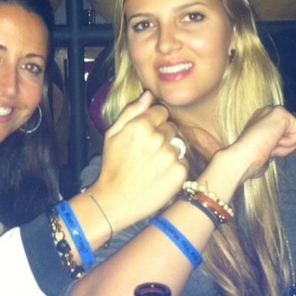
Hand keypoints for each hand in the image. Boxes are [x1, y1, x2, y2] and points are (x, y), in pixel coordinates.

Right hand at [91, 91, 187, 230]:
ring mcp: (170, 156)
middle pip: (172, 127)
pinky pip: (183, 162)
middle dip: (162, 137)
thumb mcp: (112, 134)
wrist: (115, 200)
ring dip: (169, 152)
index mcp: (141, 125)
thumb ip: (131, 111)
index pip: (161, 111)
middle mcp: (158, 138)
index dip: (153, 122)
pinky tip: (160, 176)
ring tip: (153, 166)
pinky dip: (174, 168)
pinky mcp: (180, 172)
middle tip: (147, 153)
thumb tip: (148, 95)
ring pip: (179, 144)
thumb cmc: (112, 166)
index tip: (145, 136)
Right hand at [223, 106, 295, 183]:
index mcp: (260, 122)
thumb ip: (272, 147)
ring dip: (286, 147)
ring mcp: (272, 111)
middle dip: (284, 146)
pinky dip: (290, 144)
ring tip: (268, 146)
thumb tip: (275, 151)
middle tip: (266, 149)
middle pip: (292, 133)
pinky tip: (273, 142)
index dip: (278, 149)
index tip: (264, 151)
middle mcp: (266, 113)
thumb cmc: (249, 162)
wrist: (241, 159)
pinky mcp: (281, 112)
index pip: (284, 135)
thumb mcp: (263, 152)